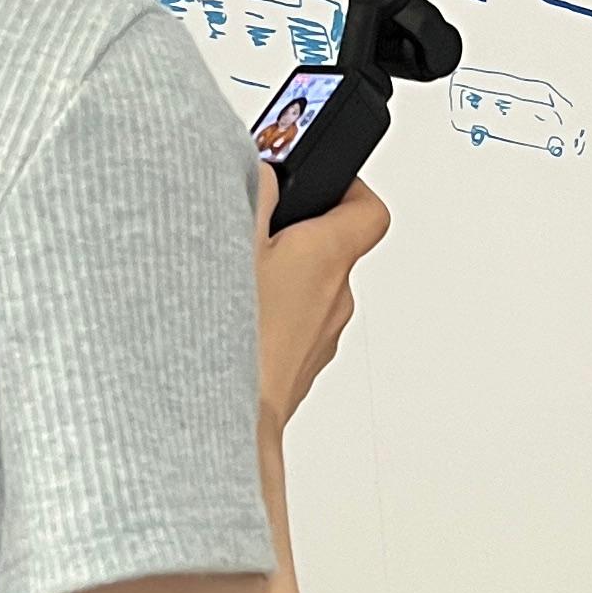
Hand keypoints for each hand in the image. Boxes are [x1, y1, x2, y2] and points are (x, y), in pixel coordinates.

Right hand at [254, 174, 388, 429]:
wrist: (223, 418)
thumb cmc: (232, 336)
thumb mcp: (232, 242)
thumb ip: (257, 197)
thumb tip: (270, 174)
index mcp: (327, 258)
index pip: (369, 211)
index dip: (350, 190)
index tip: (325, 183)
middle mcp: (336, 298)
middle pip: (331, 252)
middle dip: (297, 237)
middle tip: (255, 233)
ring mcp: (322, 338)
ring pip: (309, 295)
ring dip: (281, 283)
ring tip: (233, 283)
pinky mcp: (302, 370)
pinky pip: (294, 331)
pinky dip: (272, 321)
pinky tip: (231, 323)